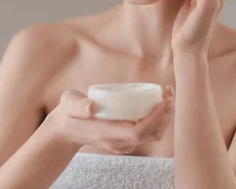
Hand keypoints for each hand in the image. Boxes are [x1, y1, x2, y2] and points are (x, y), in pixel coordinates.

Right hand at [51, 86, 174, 154]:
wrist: (66, 129)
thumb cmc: (69, 113)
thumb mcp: (69, 104)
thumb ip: (78, 105)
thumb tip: (91, 106)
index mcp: (107, 133)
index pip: (139, 131)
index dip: (155, 117)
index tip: (164, 100)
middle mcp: (118, 141)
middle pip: (151, 134)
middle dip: (165, 114)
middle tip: (169, 92)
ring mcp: (123, 143)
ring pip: (152, 135)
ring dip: (164, 116)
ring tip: (167, 95)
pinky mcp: (126, 139)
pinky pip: (148, 132)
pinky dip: (158, 118)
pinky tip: (158, 102)